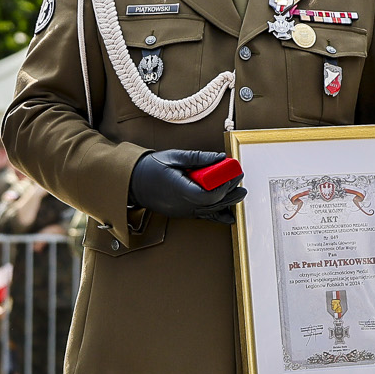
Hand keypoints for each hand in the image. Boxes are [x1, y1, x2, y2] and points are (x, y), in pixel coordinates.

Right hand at [128, 149, 245, 224]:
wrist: (134, 182)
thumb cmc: (151, 168)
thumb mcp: (175, 156)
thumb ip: (199, 158)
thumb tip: (220, 157)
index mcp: (179, 190)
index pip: (208, 195)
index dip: (224, 186)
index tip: (233, 174)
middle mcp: (182, 205)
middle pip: (213, 204)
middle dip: (231, 193)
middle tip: (240, 180)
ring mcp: (183, 211)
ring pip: (211, 211)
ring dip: (228, 202)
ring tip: (240, 193)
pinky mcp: (184, 213)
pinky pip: (204, 217)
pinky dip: (218, 215)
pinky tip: (229, 215)